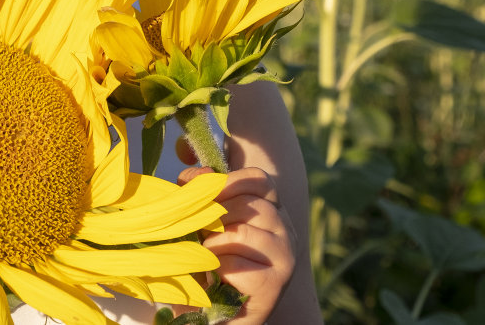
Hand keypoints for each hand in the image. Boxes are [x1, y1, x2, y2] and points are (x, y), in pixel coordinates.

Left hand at [180, 166, 296, 324]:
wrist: (220, 316)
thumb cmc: (210, 264)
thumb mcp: (202, 222)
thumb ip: (199, 193)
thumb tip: (199, 174)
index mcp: (271, 209)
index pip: (259, 180)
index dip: (229, 181)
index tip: (204, 194)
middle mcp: (285, 229)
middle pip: (247, 204)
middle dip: (214, 217)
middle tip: (199, 232)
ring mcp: (285, 256)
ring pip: (241, 233)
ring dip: (213, 244)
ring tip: (205, 256)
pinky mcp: (275, 283)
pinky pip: (236, 263)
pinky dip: (217, 270)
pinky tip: (217, 279)